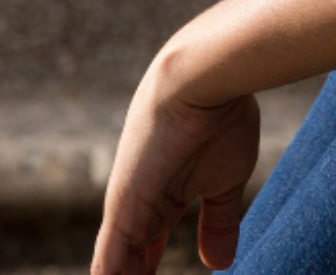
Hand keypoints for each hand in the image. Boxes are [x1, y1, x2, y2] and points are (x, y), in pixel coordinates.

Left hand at [90, 59, 261, 274]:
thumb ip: (218, 222)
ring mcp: (126, 213)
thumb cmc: (220, 118)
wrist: (204, 79)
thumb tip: (219, 263)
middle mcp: (136, 211)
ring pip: (115, 273)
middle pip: (127, 270)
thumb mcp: (225, 181)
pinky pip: (110, 268)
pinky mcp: (123, 212)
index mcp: (159, 202)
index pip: (146, 257)